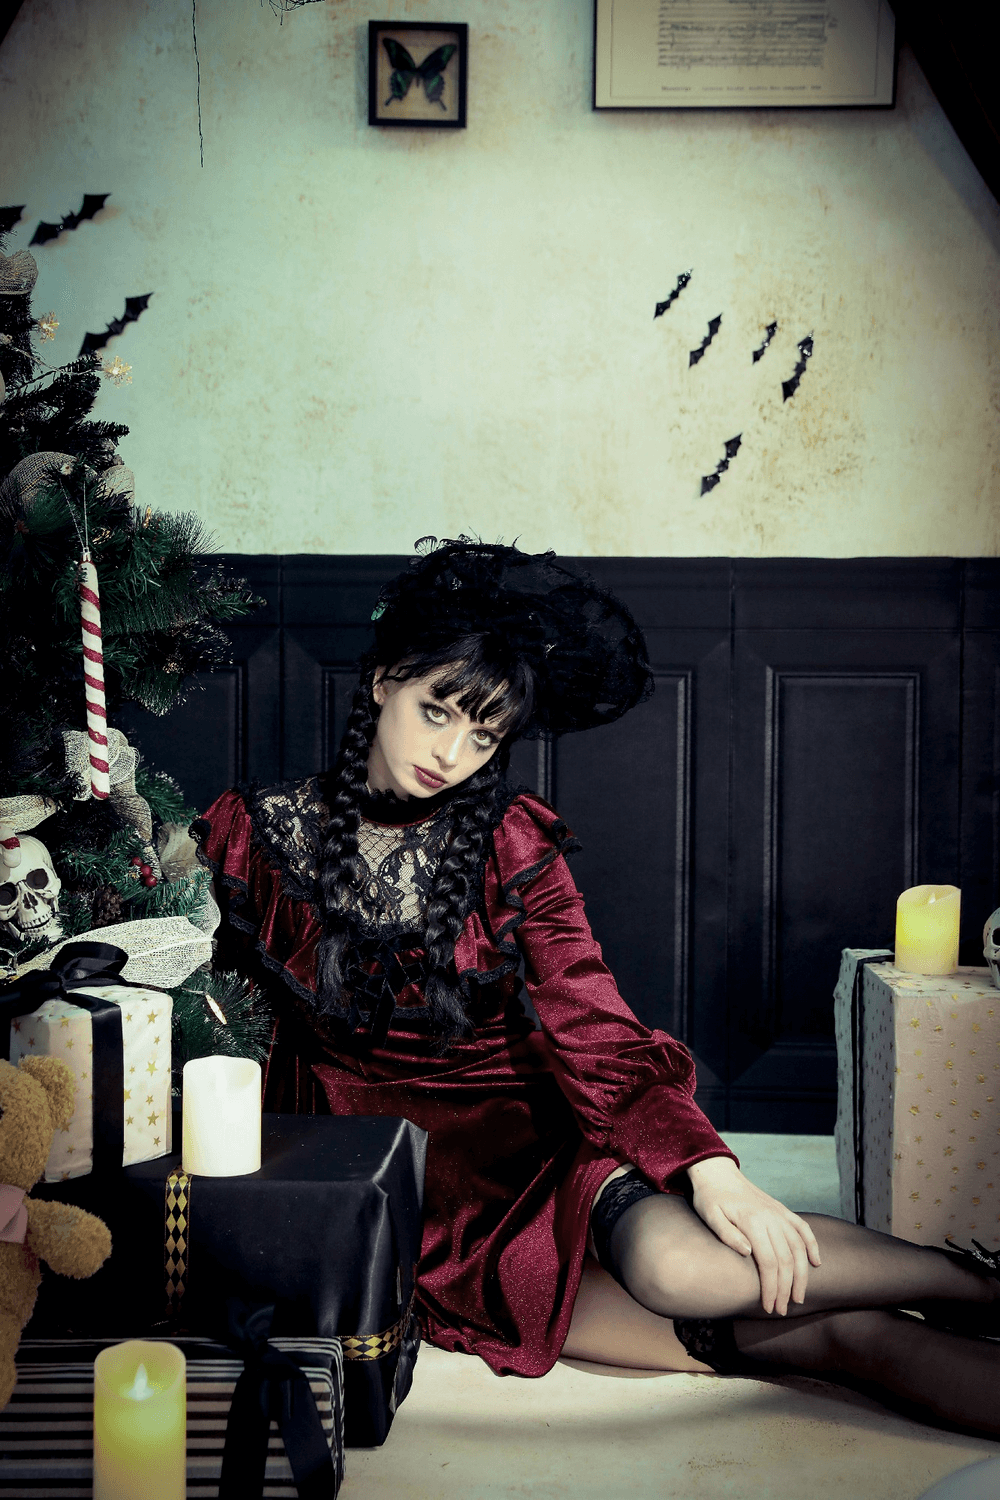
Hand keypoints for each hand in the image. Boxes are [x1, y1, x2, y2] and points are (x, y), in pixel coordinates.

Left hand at [687, 1156, 821, 1315]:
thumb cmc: (710, 1197)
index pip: (769, 1263)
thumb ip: (727, 1234)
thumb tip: (748, 1252)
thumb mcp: (710, 1215)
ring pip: (799, 1248)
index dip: (771, 1288)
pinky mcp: (782, 1210)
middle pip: (786, 1260)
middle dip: (786, 1289)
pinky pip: (803, 1228)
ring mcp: (779, 1213)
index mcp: (753, 1221)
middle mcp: (771, 1217)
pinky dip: (813, 1245)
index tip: (768, 1307)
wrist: (716, 1172)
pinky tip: (816, 1262)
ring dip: (802, 1275)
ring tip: (798, 1296)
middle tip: (781, 1310)